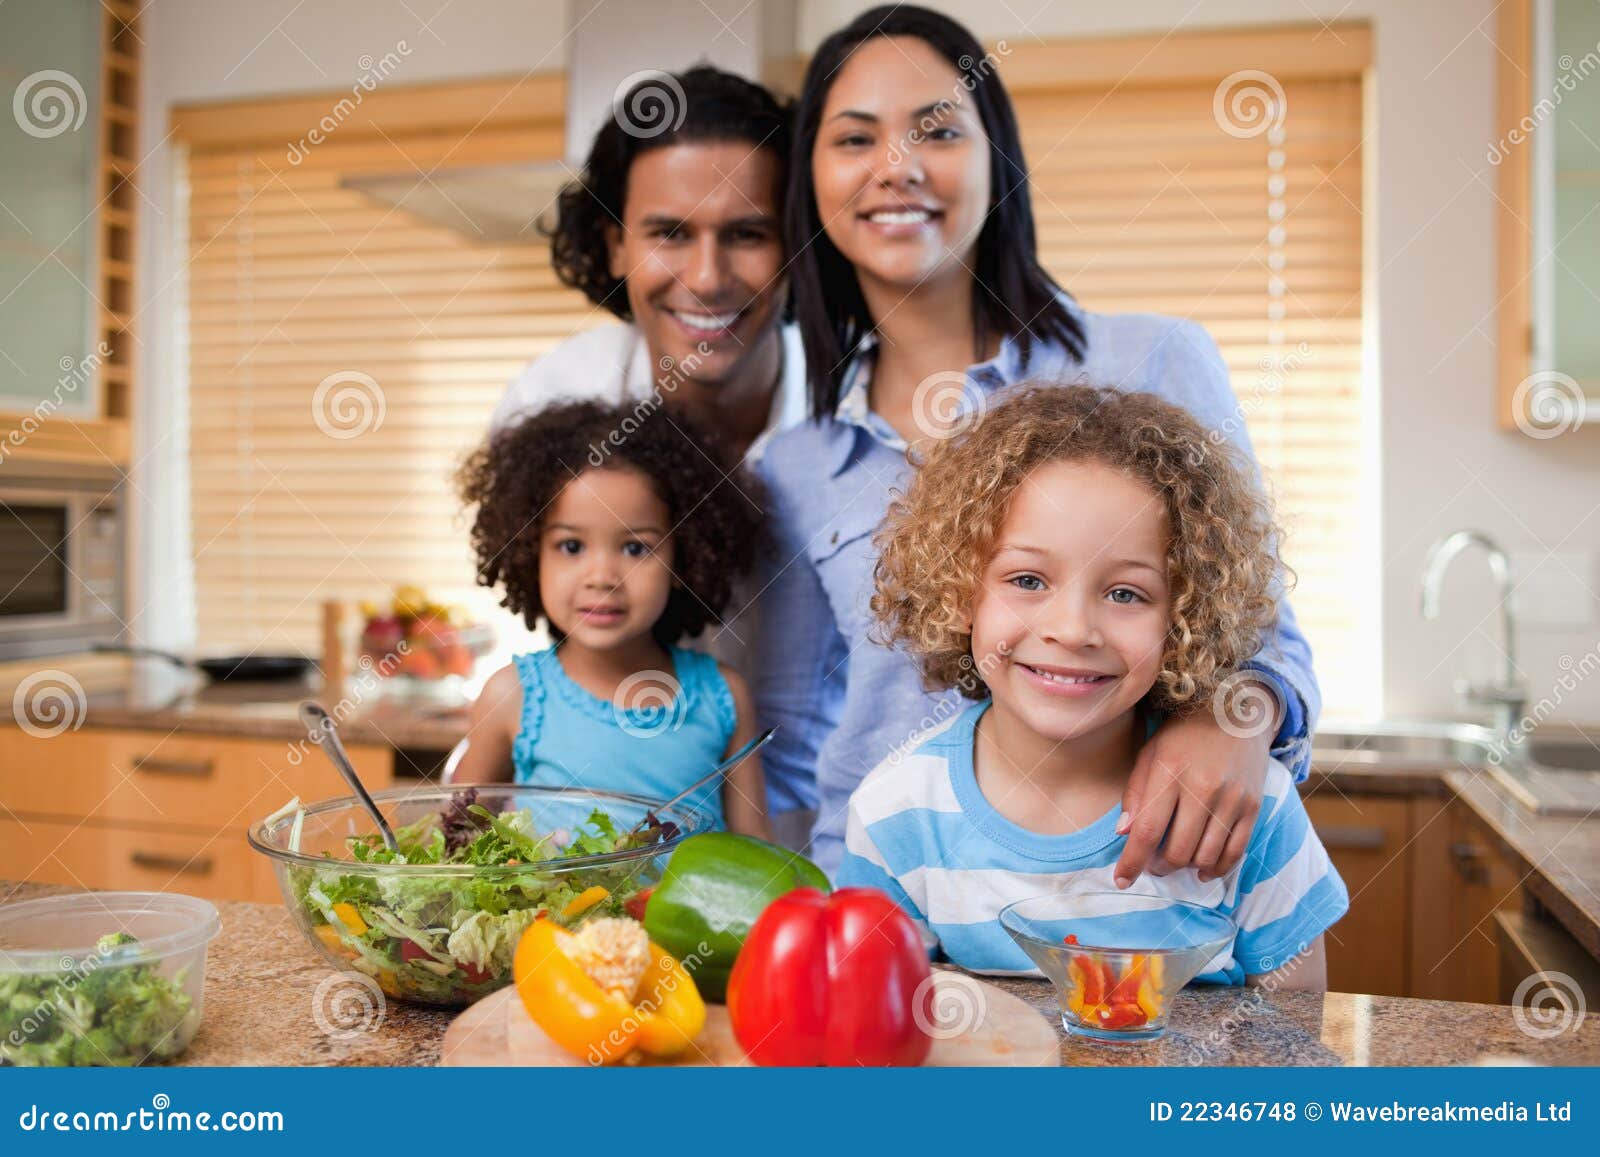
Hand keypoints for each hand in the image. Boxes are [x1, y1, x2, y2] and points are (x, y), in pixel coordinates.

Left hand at [1113, 706, 1272, 887]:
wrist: (1235, 711)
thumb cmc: (1182, 735)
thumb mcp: (1150, 753)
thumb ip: (1135, 793)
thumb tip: (1123, 835)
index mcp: (1169, 772)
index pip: (1146, 830)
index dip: (1132, 861)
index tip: (1122, 880)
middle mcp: (1202, 787)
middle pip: (1177, 850)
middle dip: (1159, 867)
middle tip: (1152, 864)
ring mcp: (1231, 798)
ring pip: (1205, 856)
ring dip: (1186, 868)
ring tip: (1175, 861)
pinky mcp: (1253, 806)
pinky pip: (1235, 852)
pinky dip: (1217, 868)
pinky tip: (1203, 869)